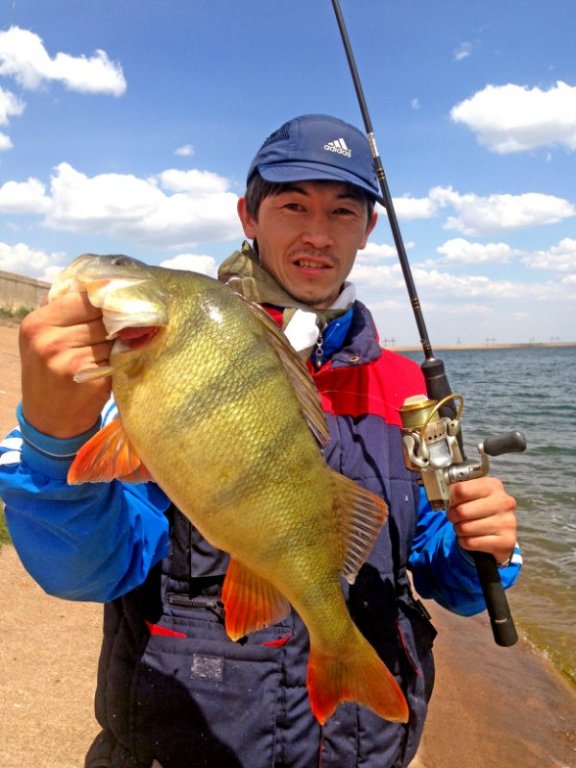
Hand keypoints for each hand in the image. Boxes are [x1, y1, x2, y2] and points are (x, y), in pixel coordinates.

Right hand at [19, 292, 112, 437]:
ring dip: (123, 340)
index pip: (85, 298)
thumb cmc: (50, 370)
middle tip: (130, 324)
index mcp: (38, 323)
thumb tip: (101, 281)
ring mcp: (71, 363)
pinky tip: (120, 362)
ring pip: (114, 337)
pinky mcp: (92, 381)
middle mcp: (50, 342)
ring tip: (119, 346)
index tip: (123, 300)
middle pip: (103, 318)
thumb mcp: (45, 336)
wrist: (49, 419)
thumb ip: (66, 309)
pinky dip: (124, 358)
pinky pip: (119, 357)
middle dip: (118, 321)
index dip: (107, 300)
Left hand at [447, 477, 516, 564]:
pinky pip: (470, 543)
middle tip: (454, 517)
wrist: (499, 532)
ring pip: (465, 528)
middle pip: (462, 511)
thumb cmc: (480, 508)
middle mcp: (504, 502)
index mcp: (493, 485)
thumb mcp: (471, 494)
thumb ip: (457, 490)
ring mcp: (507, 522)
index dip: (449, 498)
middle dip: (452, 516)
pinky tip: (470, 538)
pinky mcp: (506, 541)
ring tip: (463, 527)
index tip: (450, 502)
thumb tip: (440, 494)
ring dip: (458, 529)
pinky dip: (464, 542)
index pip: (461, 490)